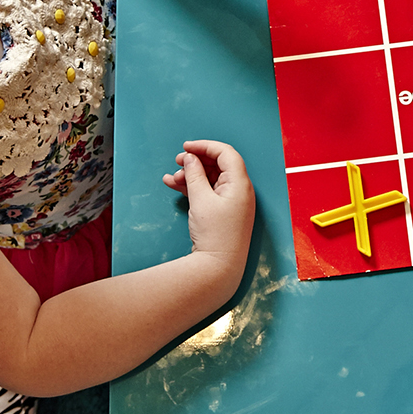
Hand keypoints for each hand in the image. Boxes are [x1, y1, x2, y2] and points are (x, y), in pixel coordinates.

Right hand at [163, 140, 255, 269]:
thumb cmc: (215, 235)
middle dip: (196, 160)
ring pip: (211, 178)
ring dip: (191, 174)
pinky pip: (209, 191)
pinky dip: (193, 187)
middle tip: (178, 161)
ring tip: (172, 177)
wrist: (219, 267)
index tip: (186, 147)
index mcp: (240, 183)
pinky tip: (175, 185)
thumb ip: (194, 174)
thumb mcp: (200, 199)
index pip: (226, 153)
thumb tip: (191, 159)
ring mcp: (232, 201)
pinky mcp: (224, 211)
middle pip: (218, 164)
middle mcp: (240, 190)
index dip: (205, 146)